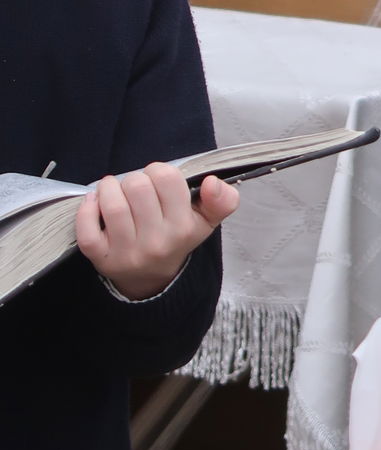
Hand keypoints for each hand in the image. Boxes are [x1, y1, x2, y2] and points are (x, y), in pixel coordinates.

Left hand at [75, 164, 238, 300]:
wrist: (151, 279)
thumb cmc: (177, 238)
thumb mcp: (206, 220)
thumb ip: (223, 200)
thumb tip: (212, 182)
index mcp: (183, 228)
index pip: (167, 178)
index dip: (159, 171)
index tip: (157, 179)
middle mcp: (156, 242)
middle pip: (137, 187)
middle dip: (134, 178)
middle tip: (136, 186)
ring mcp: (127, 253)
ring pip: (112, 205)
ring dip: (109, 187)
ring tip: (113, 189)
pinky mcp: (101, 260)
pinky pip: (87, 231)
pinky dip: (87, 209)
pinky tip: (94, 201)